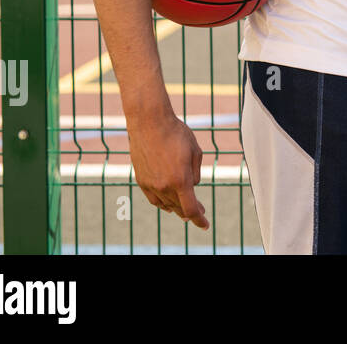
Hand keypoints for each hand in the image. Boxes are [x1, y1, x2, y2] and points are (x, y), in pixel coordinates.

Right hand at [127, 111, 209, 229]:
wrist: (149, 122)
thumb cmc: (177, 133)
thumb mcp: (195, 152)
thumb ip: (195, 173)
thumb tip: (192, 187)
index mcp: (181, 180)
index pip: (191, 209)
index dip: (199, 220)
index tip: (205, 225)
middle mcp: (164, 186)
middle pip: (179, 208)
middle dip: (191, 213)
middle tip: (200, 214)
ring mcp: (150, 184)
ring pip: (166, 204)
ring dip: (176, 208)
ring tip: (184, 211)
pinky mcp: (141, 180)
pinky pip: (153, 198)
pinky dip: (162, 203)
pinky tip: (167, 205)